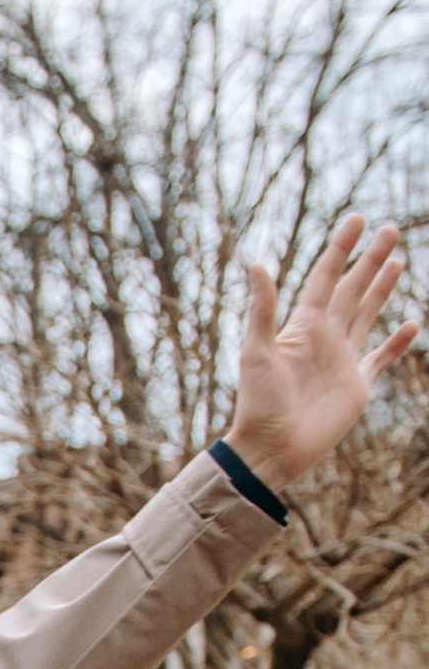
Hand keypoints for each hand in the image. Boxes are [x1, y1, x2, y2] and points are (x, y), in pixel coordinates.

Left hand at [225, 215, 417, 489]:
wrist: (271, 449)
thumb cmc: (259, 403)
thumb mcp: (256, 351)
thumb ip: (262, 309)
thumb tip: (257, 263)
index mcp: (303, 326)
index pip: (327, 276)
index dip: (342, 247)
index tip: (358, 219)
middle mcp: (325, 337)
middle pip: (353, 288)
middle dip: (371, 259)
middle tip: (390, 229)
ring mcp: (343, 360)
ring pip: (367, 313)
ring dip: (381, 288)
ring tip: (398, 261)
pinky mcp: (357, 386)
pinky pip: (381, 357)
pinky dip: (397, 343)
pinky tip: (412, 324)